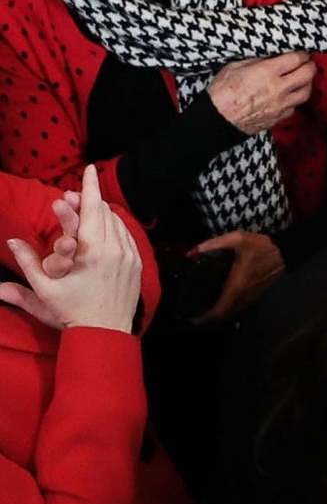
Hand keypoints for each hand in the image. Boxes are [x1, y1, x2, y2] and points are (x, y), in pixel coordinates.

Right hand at [1, 167, 141, 333]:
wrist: (106, 334)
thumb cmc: (72, 312)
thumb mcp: (44, 290)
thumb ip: (27, 263)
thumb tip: (11, 240)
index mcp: (92, 250)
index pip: (92, 209)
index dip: (90, 187)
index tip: (89, 170)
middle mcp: (115, 249)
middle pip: (106, 212)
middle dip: (92, 197)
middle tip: (81, 188)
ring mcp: (129, 257)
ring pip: (118, 223)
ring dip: (104, 212)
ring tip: (90, 206)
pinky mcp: (136, 265)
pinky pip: (128, 237)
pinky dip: (116, 227)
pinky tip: (106, 225)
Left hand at [185, 231, 282, 323]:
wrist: (284, 252)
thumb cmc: (261, 247)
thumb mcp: (236, 239)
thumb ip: (212, 244)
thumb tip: (191, 252)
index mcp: (237, 286)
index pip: (220, 310)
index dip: (205, 317)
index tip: (192, 319)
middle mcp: (244, 296)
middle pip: (225, 314)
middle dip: (209, 317)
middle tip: (194, 312)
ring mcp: (251, 297)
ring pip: (232, 312)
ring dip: (219, 312)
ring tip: (204, 307)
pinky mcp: (256, 294)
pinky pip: (239, 306)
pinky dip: (228, 307)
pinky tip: (221, 299)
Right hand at [207, 52, 314, 136]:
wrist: (219, 119)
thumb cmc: (222, 92)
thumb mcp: (235, 66)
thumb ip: (256, 61)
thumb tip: (269, 57)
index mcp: (266, 72)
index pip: (295, 59)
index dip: (301, 54)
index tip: (302, 53)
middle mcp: (278, 88)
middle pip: (306, 75)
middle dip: (310, 66)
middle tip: (308, 63)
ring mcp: (281, 104)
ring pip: (306, 92)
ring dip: (307, 83)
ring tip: (304, 78)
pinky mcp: (280, 117)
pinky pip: (295, 106)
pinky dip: (296, 99)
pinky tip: (291, 95)